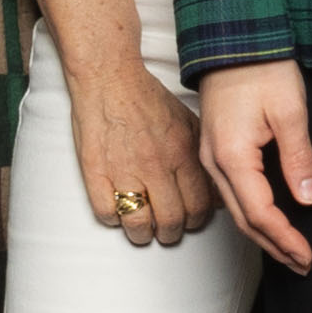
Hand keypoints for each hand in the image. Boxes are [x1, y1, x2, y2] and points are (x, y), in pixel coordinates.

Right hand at [70, 44, 217, 248]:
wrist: (109, 78)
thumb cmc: (148, 100)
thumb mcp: (188, 123)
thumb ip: (202, 158)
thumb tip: (216, 191)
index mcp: (182, 153)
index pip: (199, 205)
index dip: (197, 220)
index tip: (192, 220)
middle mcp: (156, 165)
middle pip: (171, 220)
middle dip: (172, 233)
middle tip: (168, 230)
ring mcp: (123, 170)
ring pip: (139, 223)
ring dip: (143, 233)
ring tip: (144, 230)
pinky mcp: (95, 171)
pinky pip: (106, 212)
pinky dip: (113, 218)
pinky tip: (117, 211)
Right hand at [200, 61, 311, 273]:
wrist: (234, 40)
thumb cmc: (262, 69)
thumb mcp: (290, 112)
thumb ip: (299, 158)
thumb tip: (308, 199)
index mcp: (232, 156)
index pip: (260, 213)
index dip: (285, 238)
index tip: (307, 256)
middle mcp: (214, 163)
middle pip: (244, 220)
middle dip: (275, 247)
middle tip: (303, 265)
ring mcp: (211, 158)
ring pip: (236, 210)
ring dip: (263, 235)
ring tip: (291, 252)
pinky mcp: (216, 151)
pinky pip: (233, 194)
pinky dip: (254, 215)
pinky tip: (271, 221)